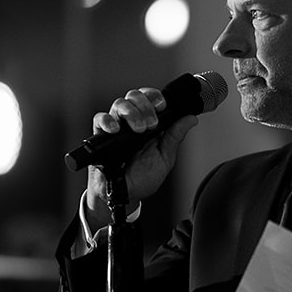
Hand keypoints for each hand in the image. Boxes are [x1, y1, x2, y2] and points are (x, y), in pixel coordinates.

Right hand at [84, 87, 198, 220]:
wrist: (123, 196)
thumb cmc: (142, 178)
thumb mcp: (164, 158)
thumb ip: (175, 137)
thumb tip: (191, 119)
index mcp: (148, 123)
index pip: (150, 98)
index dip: (155, 96)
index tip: (162, 106)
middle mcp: (131, 121)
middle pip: (134, 96)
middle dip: (145, 106)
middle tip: (151, 124)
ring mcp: (116, 127)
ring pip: (119, 104)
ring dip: (131, 113)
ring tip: (138, 129)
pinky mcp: (100, 136)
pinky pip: (100, 119)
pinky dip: (108, 121)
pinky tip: (116, 130)